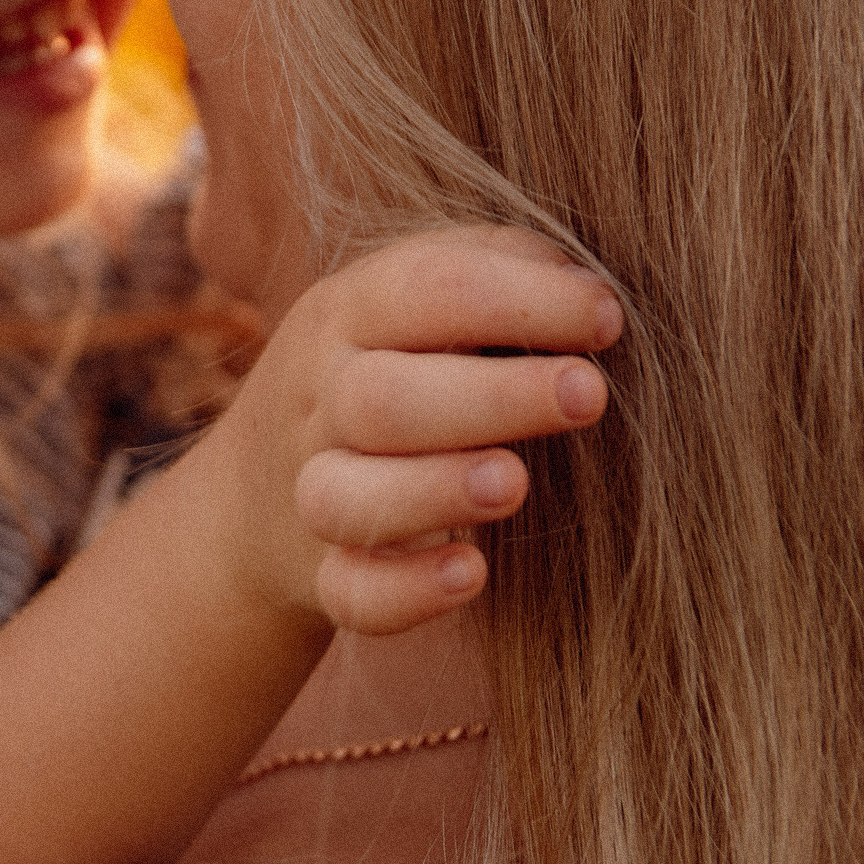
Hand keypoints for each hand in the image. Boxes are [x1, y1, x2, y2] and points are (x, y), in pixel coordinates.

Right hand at [221, 227, 621, 636]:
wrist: (254, 490)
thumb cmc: (387, 369)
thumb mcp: (410, 302)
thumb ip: (496, 272)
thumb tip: (591, 289)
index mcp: (349, 314)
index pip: (427, 288)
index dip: (522, 298)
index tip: (608, 318)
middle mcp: (323, 399)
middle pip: (383, 397)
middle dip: (493, 396)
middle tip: (588, 395)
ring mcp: (312, 490)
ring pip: (348, 496)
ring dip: (434, 491)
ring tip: (514, 485)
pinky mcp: (323, 575)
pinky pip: (351, 591)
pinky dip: (406, 591)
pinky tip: (472, 574)